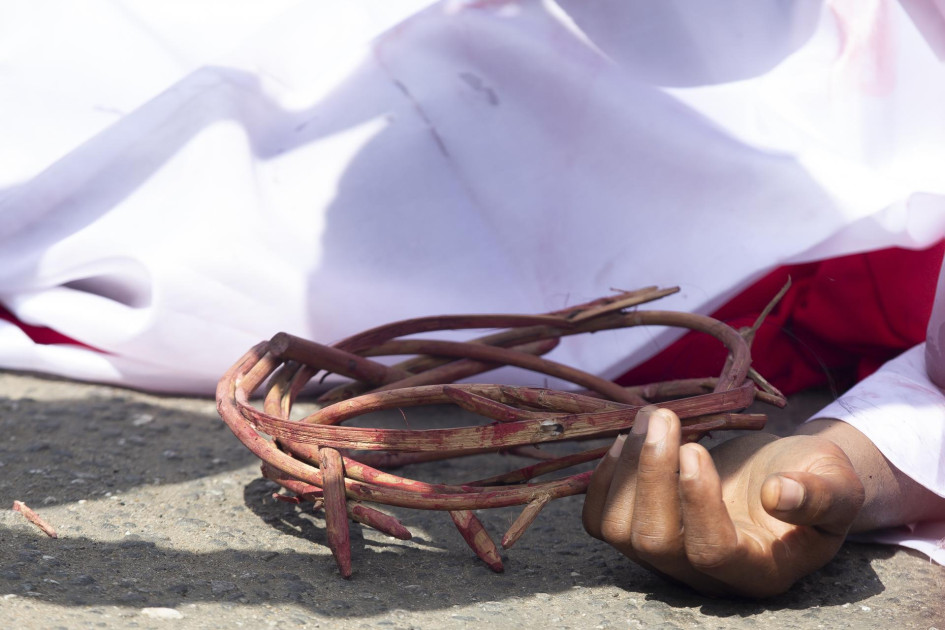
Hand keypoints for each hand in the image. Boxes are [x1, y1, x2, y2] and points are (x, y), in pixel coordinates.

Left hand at [582, 407, 864, 597]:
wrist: (783, 473)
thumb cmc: (814, 479)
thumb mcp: (836, 482)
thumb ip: (819, 494)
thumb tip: (778, 495)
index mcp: (759, 569)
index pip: (714, 552)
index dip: (697, 502)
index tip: (695, 448)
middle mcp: (705, 575)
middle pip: (655, 542)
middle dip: (651, 474)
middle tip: (662, 416)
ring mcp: (666, 556)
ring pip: (620, 530)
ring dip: (626, 468)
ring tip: (648, 418)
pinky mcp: (640, 532)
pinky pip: (600, 521)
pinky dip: (603, 480)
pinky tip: (623, 441)